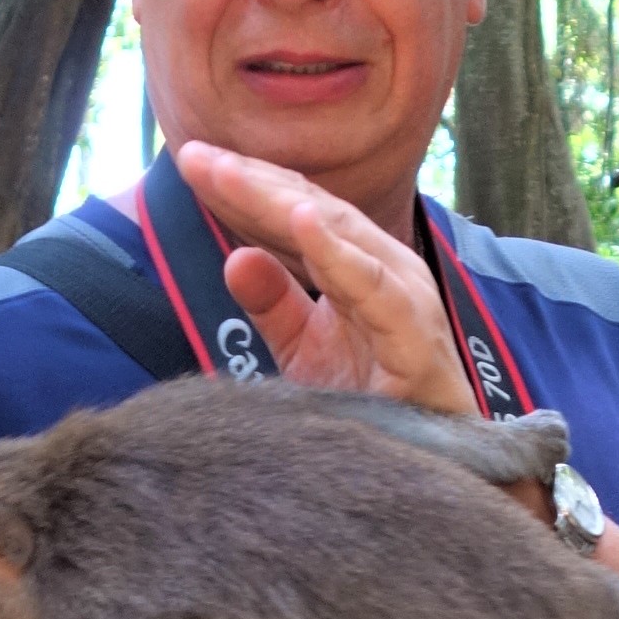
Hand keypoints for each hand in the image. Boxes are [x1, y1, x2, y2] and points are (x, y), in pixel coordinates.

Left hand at [172, 139, 477, 417]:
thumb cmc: (373, 402)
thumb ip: (273, 303)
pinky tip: (302, 219)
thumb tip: (234, 257)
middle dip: (251, 181)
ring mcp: (404, 297)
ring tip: (230, 173)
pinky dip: (338, 253)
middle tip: (196, 156)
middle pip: (312, 210)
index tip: (191, 160)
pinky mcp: (415, 336)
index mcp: (358, 265)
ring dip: (281, 202)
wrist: (428, 462)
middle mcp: (384, 269)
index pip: (296, 211)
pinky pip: (373, 287)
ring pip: (338, 235)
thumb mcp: (305, 350)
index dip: (244, 185)